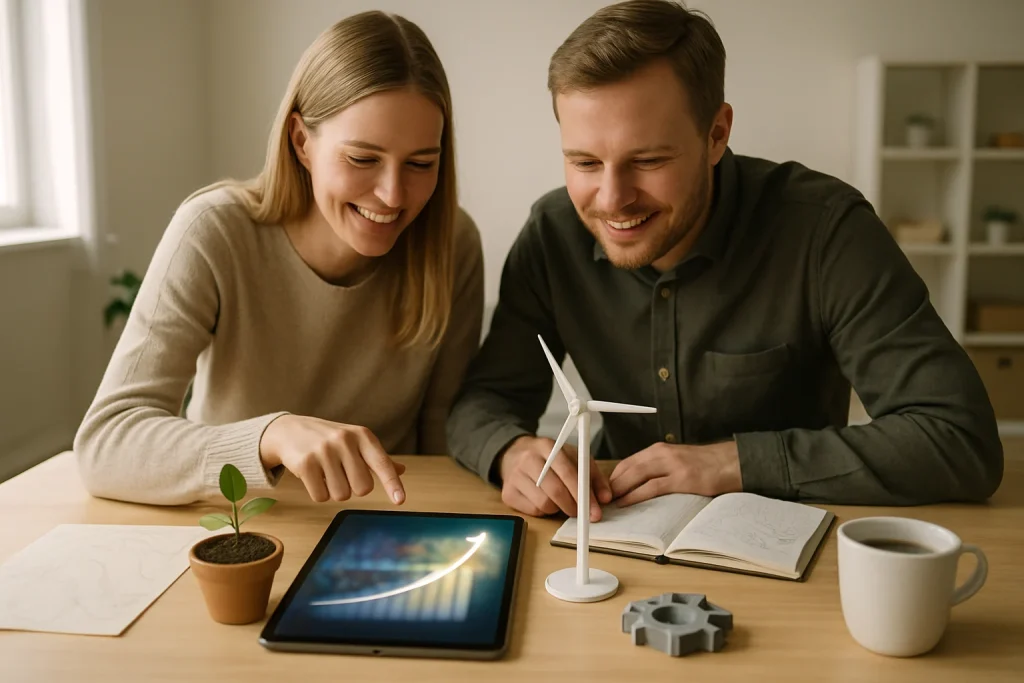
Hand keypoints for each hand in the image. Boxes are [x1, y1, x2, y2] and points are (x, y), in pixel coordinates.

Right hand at [259, 415, 405, 503]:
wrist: (289, 430)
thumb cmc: (329, 439)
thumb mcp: (355, 442)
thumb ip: (377, 458)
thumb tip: (402, 470)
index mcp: (362, 435)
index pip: (382, 463)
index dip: (392, 483)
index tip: (400, 500)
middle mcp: (345, 440)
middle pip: (363, 488)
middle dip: (353, 487)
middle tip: (342, 473)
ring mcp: (324, 451)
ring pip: (341, 495)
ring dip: (334, 491)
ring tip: (326, 472)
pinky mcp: (306, 463)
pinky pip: (321, 497)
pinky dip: (318, 493)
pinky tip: (313, 476)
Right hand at [497, 435, 611, 521]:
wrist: (515, 454)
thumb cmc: (549, 458)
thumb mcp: (573, 458)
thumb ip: (593, 476)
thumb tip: (606, 498)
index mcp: (547, 446)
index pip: (568, 472)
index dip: (584, 494)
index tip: (595, 511)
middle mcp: (528, 459)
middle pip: (555, 491)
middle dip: (573, 506)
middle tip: (582, 513)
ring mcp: (515, 477)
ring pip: (544, 504)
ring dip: (558, 508)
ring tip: (560, 501)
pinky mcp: (508, 493)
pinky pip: (533, 511)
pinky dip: (544, 511)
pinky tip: (546, 501)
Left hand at [609, 440, 740, 506]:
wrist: (731, 462)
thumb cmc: (704, 464)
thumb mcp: (676, 459)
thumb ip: (658, 467)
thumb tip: (636, 484)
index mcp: (659, 450)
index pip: (627, 462)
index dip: (612, 477)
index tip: (603, 490)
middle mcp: (662, 454)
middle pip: (627, 468)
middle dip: (611, 485)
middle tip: (601, 500)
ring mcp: (672, 465)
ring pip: (635, 476)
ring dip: (619, 490)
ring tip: (609, 504)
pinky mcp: (682, 479)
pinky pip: (652, 487)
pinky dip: (635, 495)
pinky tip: (626, 503)